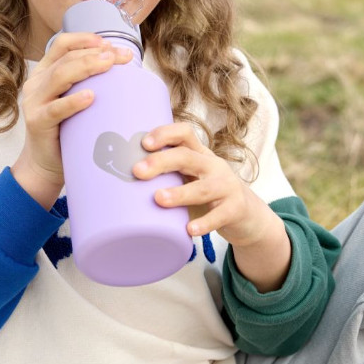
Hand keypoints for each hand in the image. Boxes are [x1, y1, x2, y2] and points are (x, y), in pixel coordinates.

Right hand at [11, 33, 131, 208]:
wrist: (46, 166)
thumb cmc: (68, 132)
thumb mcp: (77, 102)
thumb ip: (91, 85)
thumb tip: (128, 71)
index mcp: (45, 72)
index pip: (63, 45)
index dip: (86, 39)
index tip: (111, 44)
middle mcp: (37, 83)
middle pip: (66, 58)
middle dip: (96, 53)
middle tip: (121, 56)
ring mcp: (35, 102)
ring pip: (60, 76)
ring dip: (87, 67)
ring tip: (108, 64)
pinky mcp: (37, 122)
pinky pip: (56, 109)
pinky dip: (73, 101)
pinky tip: (91, 97)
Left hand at [133, 124, 289, 291]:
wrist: (247, 215)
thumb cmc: (206, 195)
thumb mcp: (189, 179)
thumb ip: (165, 177)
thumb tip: (115, 184)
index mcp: (199, 154)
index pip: (184, 133)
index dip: (165, 134)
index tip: (143, 143)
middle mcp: (213, 166)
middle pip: (187, 157)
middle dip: (161, 161)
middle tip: (137, 172)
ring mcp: (226, 186)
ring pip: (203, 187)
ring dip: (180, 193)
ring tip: (159, 199)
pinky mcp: (235, 209)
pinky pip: (220, 215)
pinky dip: (205, 222)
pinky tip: (190, 229)